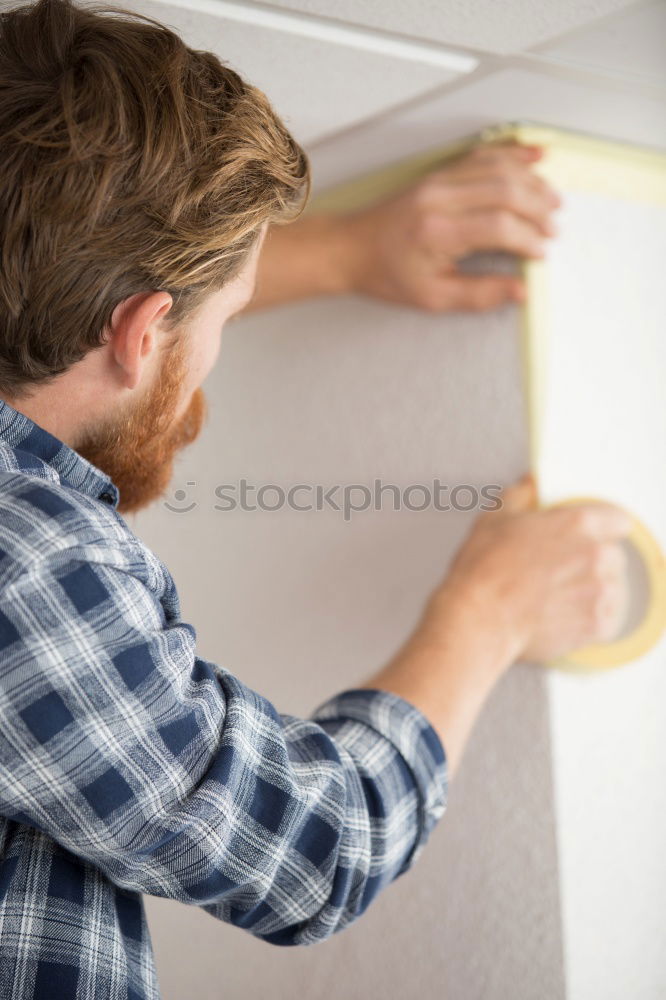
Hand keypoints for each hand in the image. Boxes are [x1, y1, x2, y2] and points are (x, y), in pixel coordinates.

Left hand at [340, 141, 561, 312]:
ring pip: (498, 167)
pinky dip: (512, 154)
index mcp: (437, 233)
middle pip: (505, 190)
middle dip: (537, 208)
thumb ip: (479, 295)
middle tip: (553, 229)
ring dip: (532, 181)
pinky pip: (482, 155)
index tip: (541, 253)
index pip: (498, 226)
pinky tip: (536, 156)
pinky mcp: (439, 173)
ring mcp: (439, 181)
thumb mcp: (431, 297)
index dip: (528, 238)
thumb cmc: (387, 274)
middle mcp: (439, 200)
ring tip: (553, 201)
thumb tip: (520, 290)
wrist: (350, 248)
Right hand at [425, 475, 631, 664]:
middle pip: (613, 555)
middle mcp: (596, 555)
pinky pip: (606, 620)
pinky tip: (562, 616)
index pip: (618, 519)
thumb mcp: (495, 518)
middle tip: (561, 570)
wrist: (479, 620)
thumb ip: (520, 496)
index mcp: (578, 523)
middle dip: (593, 561)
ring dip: (592, 590)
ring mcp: (599, 592)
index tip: (587, 537)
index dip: (602, 528)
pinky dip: (589, 620)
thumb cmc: (483, 570)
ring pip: (612, 588)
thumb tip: (529, 484)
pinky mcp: (596, 625)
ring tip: (558, 597)